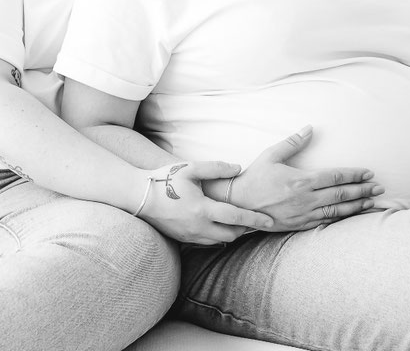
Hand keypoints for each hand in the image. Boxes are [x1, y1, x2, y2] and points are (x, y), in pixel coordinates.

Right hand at [138, 161, 274, 244]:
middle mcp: (198, 227)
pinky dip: (217, 236)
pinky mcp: (183, 239)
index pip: (236, 217)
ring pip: (220, 241)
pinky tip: (219, 225)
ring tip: (240, 222)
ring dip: (231, 233)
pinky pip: (207, 242)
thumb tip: (238, 168)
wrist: (138, 197)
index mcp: (203, 209)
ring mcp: (190, 235)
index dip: (255, 219)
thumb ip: (216, 168)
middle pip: (231, 234)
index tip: (270, 221)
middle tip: (256, 220)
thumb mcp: (190, 168)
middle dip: (245, 229)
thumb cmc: (164, 179)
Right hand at [228, 125, 382, 230]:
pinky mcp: (298, 225)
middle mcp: (305, 199)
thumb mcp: (271, 155)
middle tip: (379, 188)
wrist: (238, 205)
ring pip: (336, 211)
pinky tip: (351, 216)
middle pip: (341, 194)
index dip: (354, 174)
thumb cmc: (254, 178)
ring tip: (372, 202)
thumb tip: (309, 128)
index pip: (335, 176)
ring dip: (356, 206)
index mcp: (301, 180)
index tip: (369, 173)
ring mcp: (303, 214)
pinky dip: (341, 219)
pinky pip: (325, 222)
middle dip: (362, 190)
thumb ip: (292, 142)